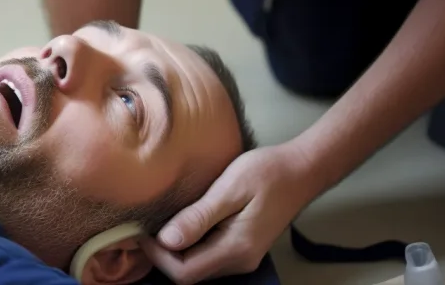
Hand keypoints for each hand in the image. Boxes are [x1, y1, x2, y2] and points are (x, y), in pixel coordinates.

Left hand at [139, 143, 319, 284]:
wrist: (301, 170)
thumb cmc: (267, 173)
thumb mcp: (229, 188)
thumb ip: (198, 217)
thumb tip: (166, 240)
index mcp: (236, 249)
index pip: (185, 273)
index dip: (158, 256)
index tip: (142, 230)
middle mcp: (240, 261)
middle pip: (190, 275)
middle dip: (163, 256)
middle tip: (145, 226)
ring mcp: (243, 257)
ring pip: (198, 268)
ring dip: (175, 252)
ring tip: (158, 224)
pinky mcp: (243, 247)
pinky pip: (208, 257)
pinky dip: (189, 246)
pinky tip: (181, 224)